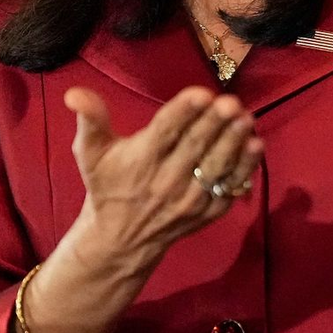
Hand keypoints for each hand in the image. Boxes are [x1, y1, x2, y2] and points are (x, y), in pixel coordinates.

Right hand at [63, 84, 263, 278]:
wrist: (121, 239)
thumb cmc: (107, 185)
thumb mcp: (90, 153)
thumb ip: (90, 120)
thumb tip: (75, 93)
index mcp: (140, 160)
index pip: (164, 131)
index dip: (183, 111)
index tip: (201, 93)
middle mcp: (166, 180)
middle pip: (195, 146)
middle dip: (214, 123)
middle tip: (231, 102)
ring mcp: (189, 199)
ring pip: (215, 167)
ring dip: (234, 142)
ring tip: (246, 119)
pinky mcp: (206, 213)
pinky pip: (229, 189)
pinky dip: (244, 169)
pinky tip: (256, 146)